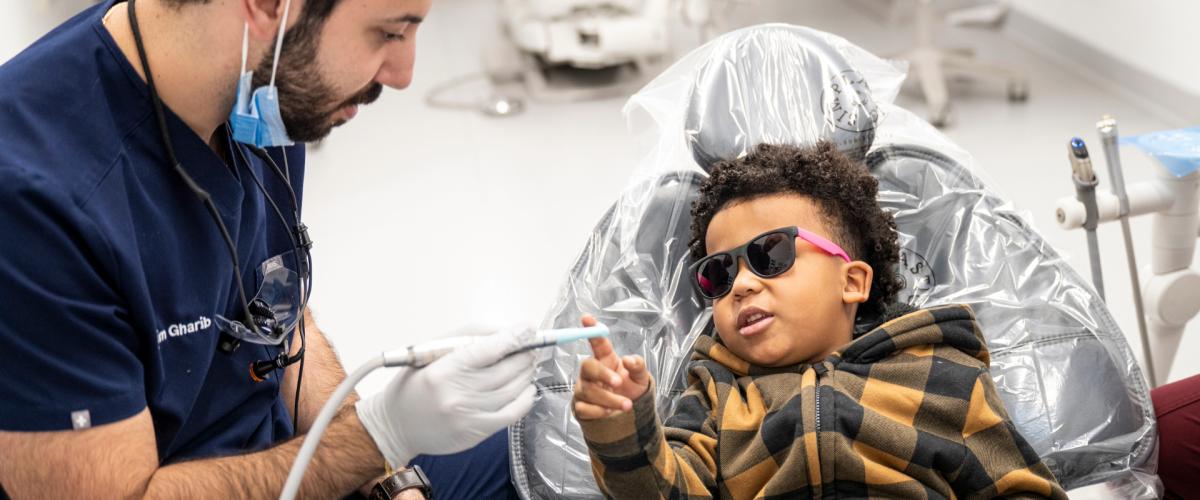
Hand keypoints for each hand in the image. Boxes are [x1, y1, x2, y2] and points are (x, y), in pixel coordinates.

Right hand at [356, 327, 536, 466]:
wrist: (396, 426)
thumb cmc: (414, 385)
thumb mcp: (430, 352)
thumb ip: (466, 339)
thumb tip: (504, 334)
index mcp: (443, 370)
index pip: (489, 349)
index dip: (514, 338)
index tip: (527, 330)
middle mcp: (457, 394)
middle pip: (506, 369)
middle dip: (524, 354)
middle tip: (530, 347)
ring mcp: (469, 416)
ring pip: (513, 390)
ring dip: (527, 373)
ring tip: (528, 364)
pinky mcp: (476, 433)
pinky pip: (512, 414)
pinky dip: (525, 399)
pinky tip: (527, 389)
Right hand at [573, 315, 649, 419]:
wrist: (626, 413)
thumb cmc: (630, 388)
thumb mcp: (640, 376)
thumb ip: (638, 365)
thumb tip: (629, 360)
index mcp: (606, 359)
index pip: (597, 342)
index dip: (591, 329)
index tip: (587, 318)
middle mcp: (591, 372)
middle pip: (587, 366)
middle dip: (602, 374)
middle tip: (619, 382)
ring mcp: (584, 389)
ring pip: (588, 391)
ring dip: (609, 399)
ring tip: (626, 405)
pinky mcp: (581, 406)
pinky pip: (584, 408)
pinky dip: (598, 411)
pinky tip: (609, 412)